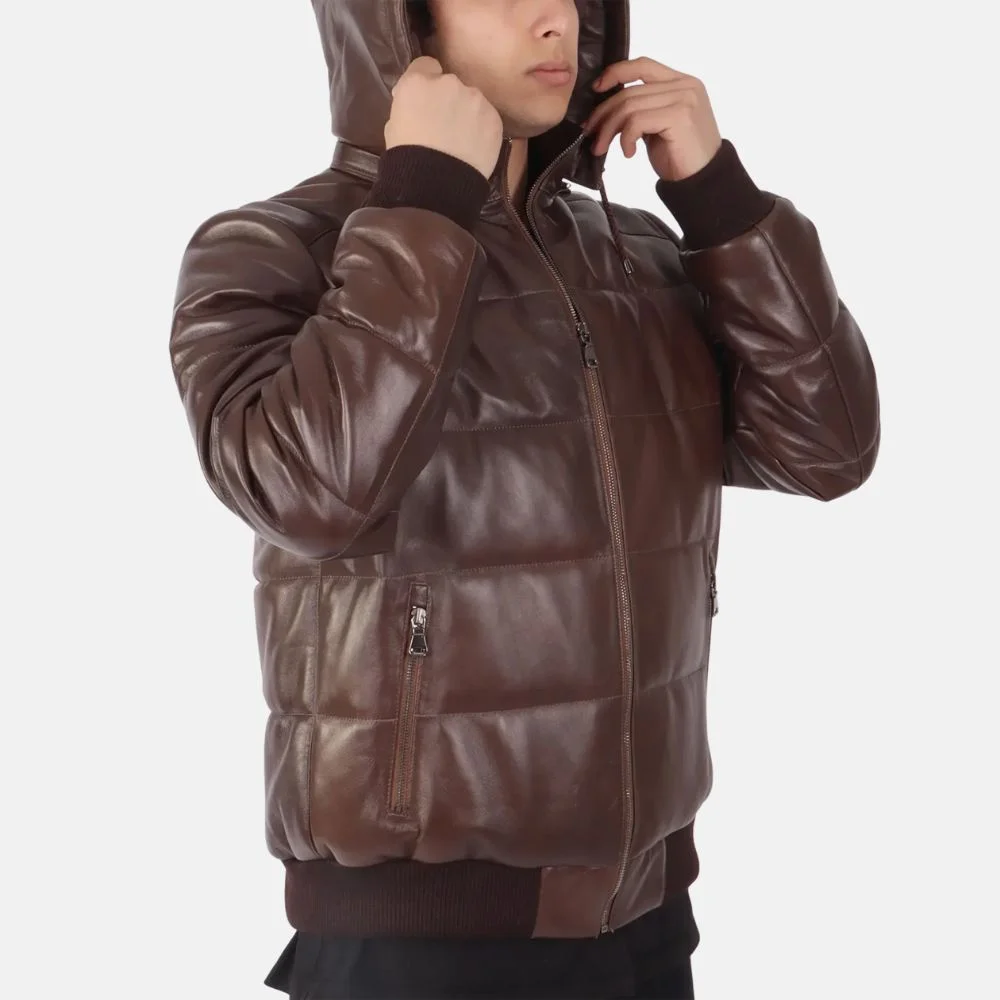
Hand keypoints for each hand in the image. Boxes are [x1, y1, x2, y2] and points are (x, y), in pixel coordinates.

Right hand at [385, 56, 504, 180]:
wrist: (437, 185)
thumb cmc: (407, 156)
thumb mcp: (394, 125)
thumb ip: (408, 104)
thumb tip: (416, 104)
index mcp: (418, 82)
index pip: (426, 65)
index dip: (426, 81)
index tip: (426, 99)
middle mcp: (448, 82)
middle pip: (450, 83)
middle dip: (448, 99)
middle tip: (444, 125)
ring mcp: (474, 99)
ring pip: (471, 100)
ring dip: (467, 113)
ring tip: (461, 140)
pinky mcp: (493, 118)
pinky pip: (487, 117)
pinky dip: (482, 129)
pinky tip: (474, 148)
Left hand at [581, 57, 722, 181]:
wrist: (704, 180)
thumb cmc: (680, 157)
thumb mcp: (659, 126)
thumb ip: (642, 110)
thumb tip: (607, 109)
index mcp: (681, 82)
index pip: (642, 65)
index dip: (615, 73)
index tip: (597, 89)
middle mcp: (685, 85)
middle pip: (630, 91)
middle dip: (603, 114)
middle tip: (590, 134)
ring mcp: (684, 99)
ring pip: (629, 106)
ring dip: (608, 129)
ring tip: (601, 148)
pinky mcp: (679, 116)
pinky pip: (637, 121)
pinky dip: (625, 139)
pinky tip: (628, 153)